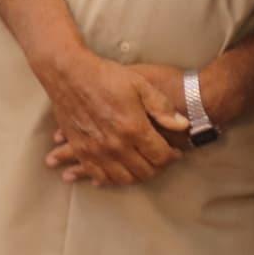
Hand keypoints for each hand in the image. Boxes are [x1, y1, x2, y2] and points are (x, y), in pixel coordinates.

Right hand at [36, 49, 186, 185]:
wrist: (69, 75)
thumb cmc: (107, 77)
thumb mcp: (141, 85)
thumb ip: (162, 108)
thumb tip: (183, 125)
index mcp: (133, 128)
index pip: (160, 157)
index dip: (172, 157)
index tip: (175, 152)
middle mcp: (115, 145)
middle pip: (144, 171)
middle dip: (157, 168)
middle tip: (160, 159)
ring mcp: (96, 151)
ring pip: (122, 178)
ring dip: (136, 176)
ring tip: (143, 166)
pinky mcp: (81, 151)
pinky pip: (98, 176)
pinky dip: (110, 179)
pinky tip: (118, 173)